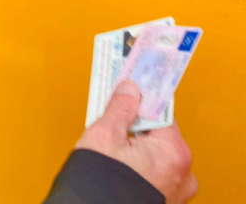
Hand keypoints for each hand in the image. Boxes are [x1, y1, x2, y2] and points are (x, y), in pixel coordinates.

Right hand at [76, 81, 197, 202]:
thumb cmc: (101, 183)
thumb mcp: (105, 135)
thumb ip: (120, 108)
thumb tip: (130, 89)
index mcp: (173, 152)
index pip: (159, 113)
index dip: (139, 102)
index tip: (129, 92)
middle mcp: (182, 173)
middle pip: (158, 135)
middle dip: (135, 128)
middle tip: (112, 125)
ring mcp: (175, 191)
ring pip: (156, 156)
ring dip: (137, 149)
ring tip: (112, 150)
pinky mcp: (164, 202)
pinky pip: (154, 175)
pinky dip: (140, 169)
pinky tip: (119, 166)